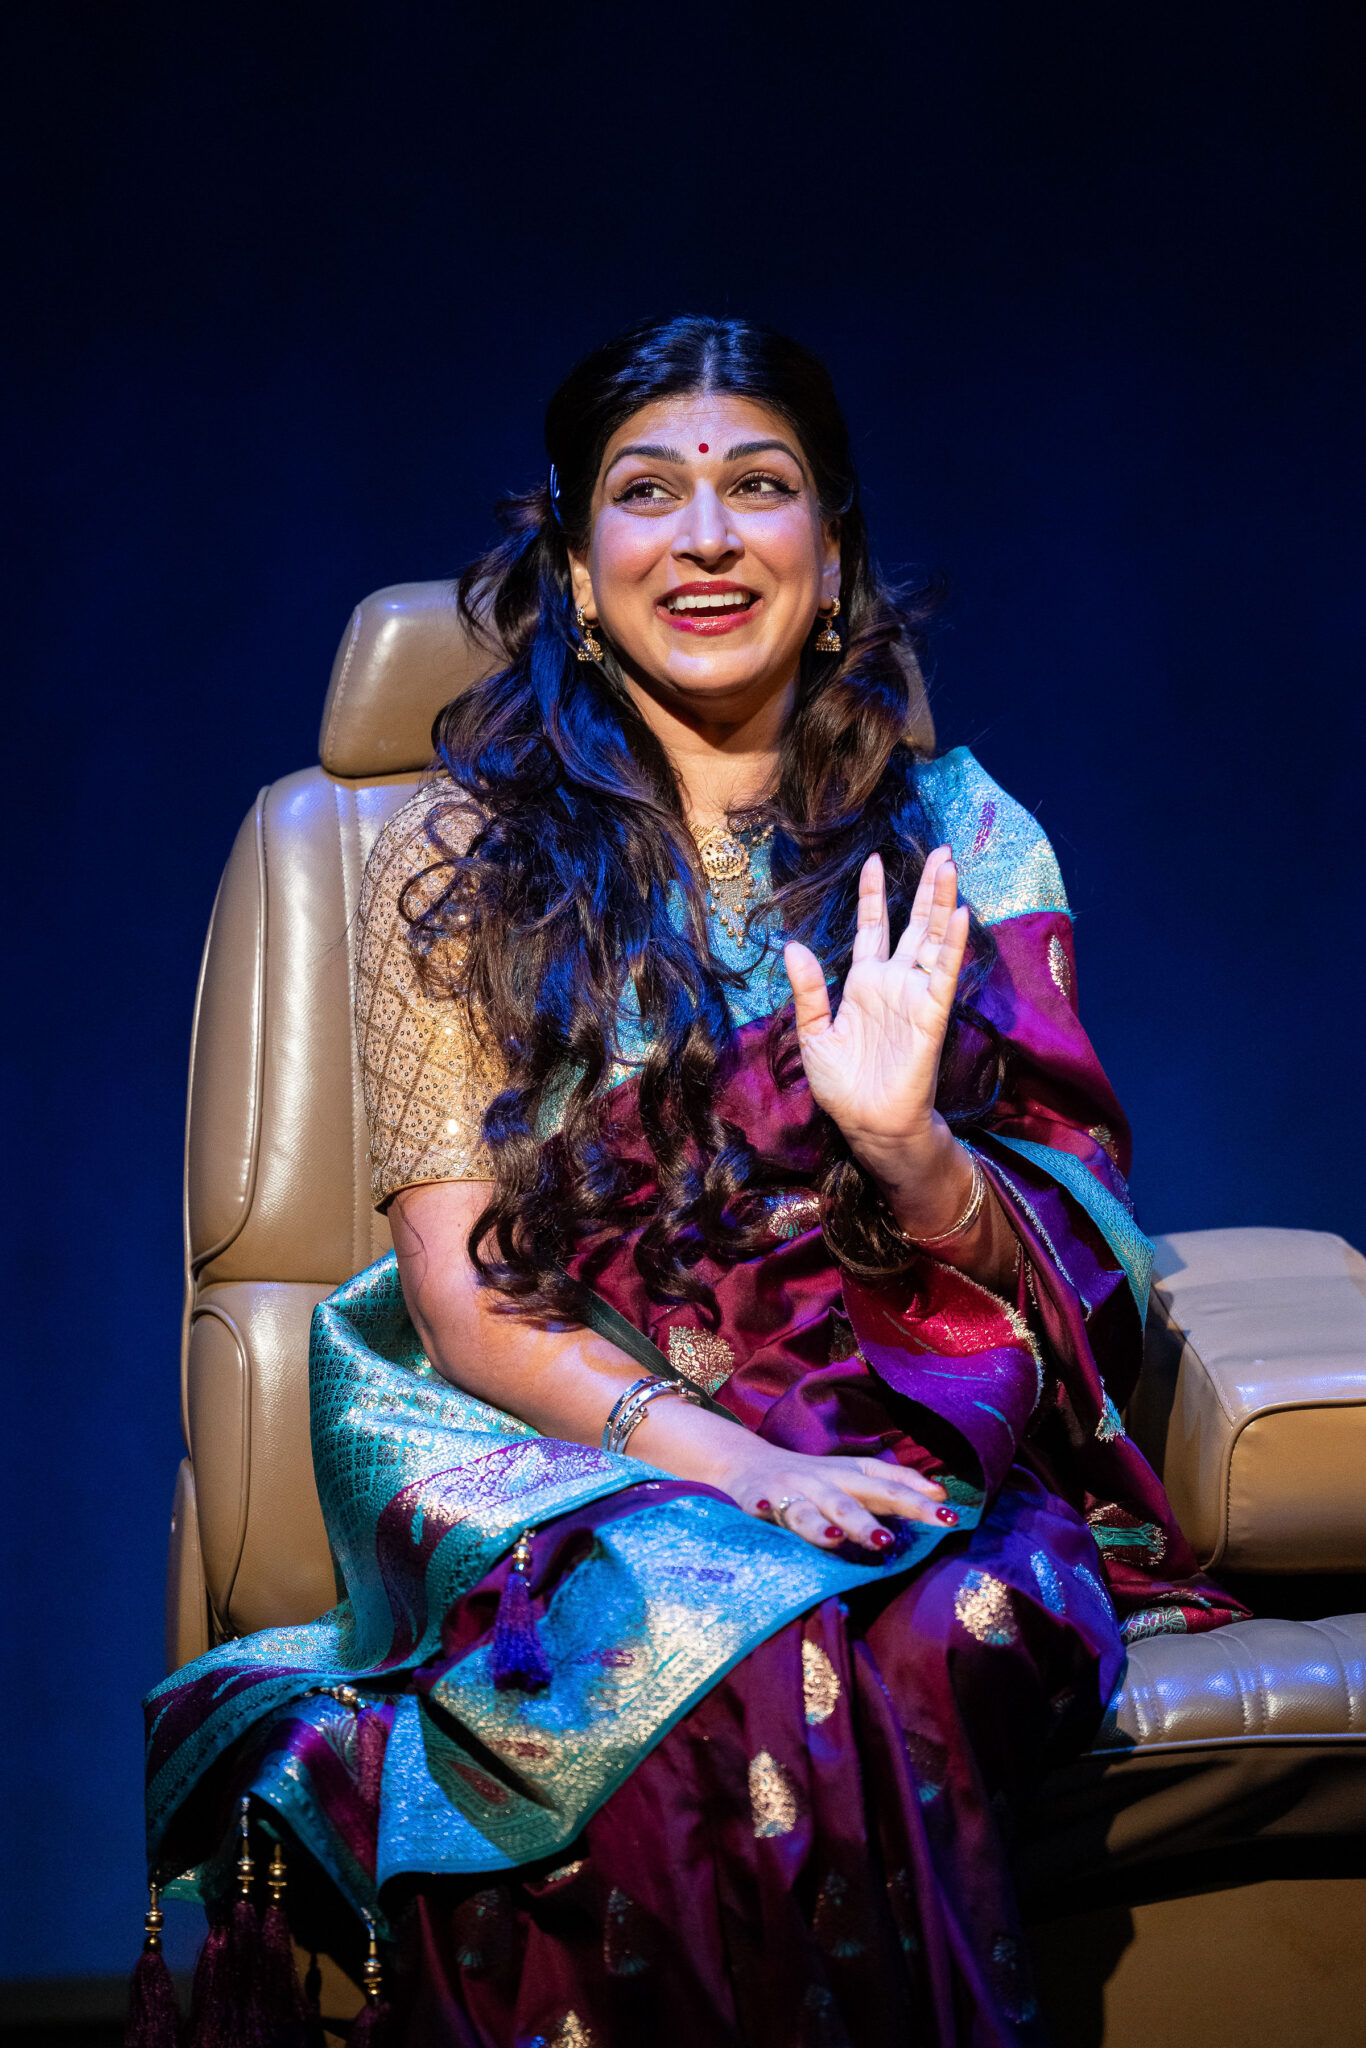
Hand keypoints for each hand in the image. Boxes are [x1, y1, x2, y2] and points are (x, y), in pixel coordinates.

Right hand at [717, 1440, 955, 1551]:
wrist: (745, 1463)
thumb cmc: (811, 1479)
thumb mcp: (852, 1477)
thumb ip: (892, 1486)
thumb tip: (940, 1493)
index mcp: (850, 1474)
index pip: (889, 1481)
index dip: (918, 1494)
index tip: (949, 1513)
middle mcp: (825, 1479)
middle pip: (861, 1495)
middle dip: (889, 1512)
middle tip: (909, 1531)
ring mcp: (793, 1488)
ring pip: (815, 1508)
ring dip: (829, 1521)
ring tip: (840, 1538)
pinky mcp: (760, 1499)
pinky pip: (765, 1508)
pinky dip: (767, 1509)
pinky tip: (768, 1513)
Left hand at [783, 848, 968, 1199]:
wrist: (868, 1125)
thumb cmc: (843, 1086)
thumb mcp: (813, 1034)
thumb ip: (808, 990)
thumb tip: (794, 945)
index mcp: (863, 984)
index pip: (872, 928)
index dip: (873, 896)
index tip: (874, 860)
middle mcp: (893, 983)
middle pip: (914, 925)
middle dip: (926, 889)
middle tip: (942, 852)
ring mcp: (914, 997)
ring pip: (933, 941)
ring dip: (942, 904)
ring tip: (950, 867)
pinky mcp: (931, 1016)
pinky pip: (943, 976)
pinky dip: (952, 946)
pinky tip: (959, 915)